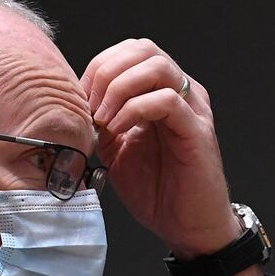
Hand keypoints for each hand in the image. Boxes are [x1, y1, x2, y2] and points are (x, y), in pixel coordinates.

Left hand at [80, 38, 240, 258]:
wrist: (188, 226)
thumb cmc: (158, 190)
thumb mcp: (117, 150)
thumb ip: (103, 123)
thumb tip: (77, 106)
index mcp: (161, 91)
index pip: (129, 52)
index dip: (99, 67)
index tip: (79, 100)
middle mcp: (181, 92)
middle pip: (142, 49)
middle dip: (106, 72)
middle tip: (90, 106)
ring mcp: (192, 109)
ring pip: (157, 66)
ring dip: (120, 88)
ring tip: (104, 119)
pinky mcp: (197, 131)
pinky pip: (166, 100)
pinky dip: (134, 109)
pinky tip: (119, 131)